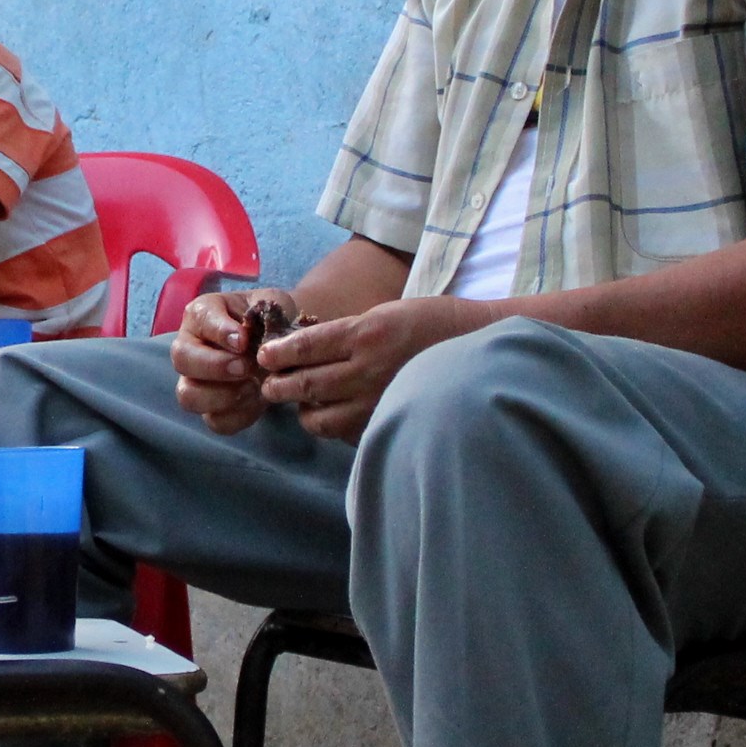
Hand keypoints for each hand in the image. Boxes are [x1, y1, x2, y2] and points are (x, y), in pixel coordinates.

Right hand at [170, 288, 298, 435]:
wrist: (283, 341)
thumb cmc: (269, 318)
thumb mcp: (269, 304)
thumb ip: (258, 313)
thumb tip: (241, 340)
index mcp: (201, 315)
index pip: (199, 321)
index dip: (220, 332)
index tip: (244, 341)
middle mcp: (189, 347)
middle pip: (182, 361)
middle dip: (215, 367)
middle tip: (246, 368)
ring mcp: (195, 381)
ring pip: (188, 396)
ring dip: (222, 396)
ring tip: (253, 387)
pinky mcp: (211, 408)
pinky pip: (214, 421)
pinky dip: (238, 416)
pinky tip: (257, 401)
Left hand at [258, 298, 485, 442]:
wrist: (481, 350)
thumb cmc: (433, 325)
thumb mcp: (387, 313)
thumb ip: (349, 333)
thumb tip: (306, 347)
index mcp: (367, 332)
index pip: (306, 346)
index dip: (278, 353)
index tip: (265, 356)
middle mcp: (369, 368)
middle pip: (305, 384)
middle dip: (279, 386)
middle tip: (269, 386)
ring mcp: (379, 400)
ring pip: (320, 418)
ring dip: (304, 412)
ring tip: (301, 404)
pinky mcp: (388, 423)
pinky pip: (346, 433)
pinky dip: (333, 427)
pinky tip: (335, 416)